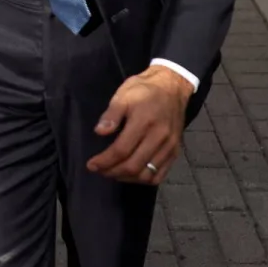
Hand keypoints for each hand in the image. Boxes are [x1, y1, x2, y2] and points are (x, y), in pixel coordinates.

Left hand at [86, 66, 192, 184]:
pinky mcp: (175, 151)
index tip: (91, 165)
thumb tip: (99, 132)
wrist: (172, 86)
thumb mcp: (123, 94)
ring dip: (127, 178)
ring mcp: (169, 146)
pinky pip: (160, 175)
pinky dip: (144, 180)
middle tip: (99, 170)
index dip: (104, 161)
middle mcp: (159, 137)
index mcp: (144, 121)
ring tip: (113, 173)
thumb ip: (111, 114)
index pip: (121, 150)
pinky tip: (132, 175)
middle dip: (112, 172)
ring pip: (146, 175)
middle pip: (133, 166)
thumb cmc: (144, 89)